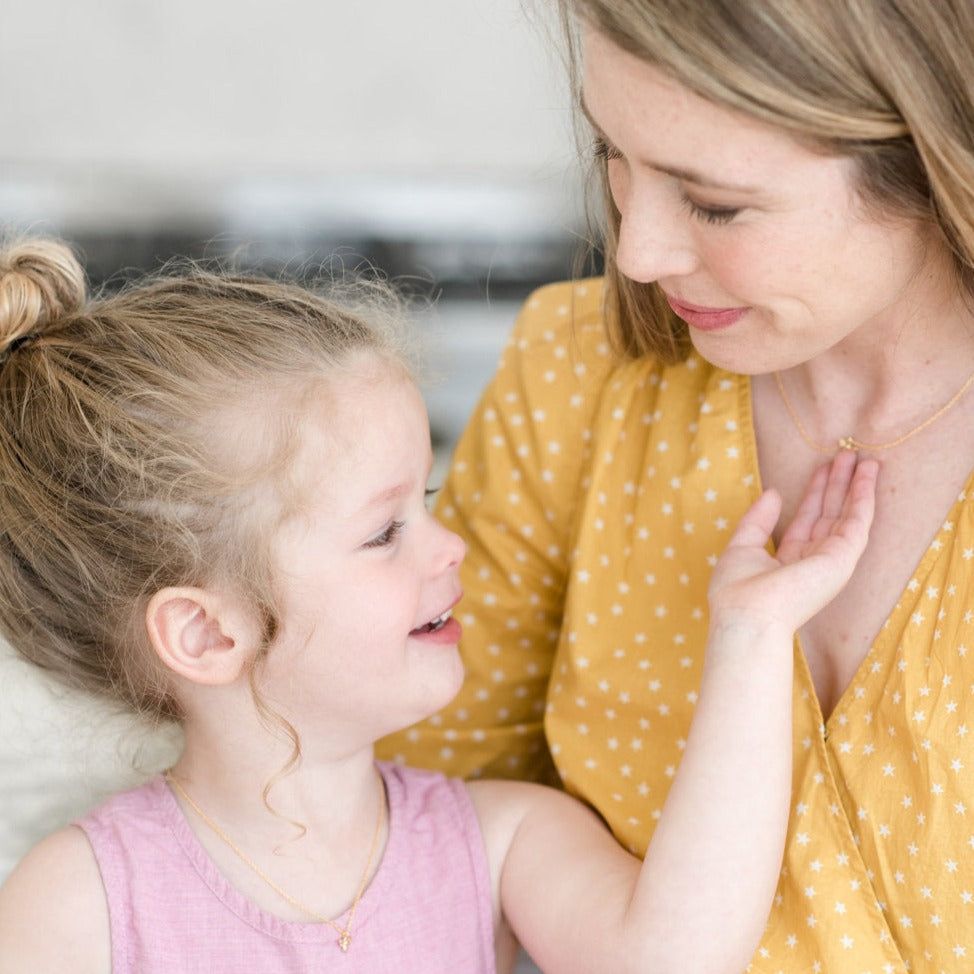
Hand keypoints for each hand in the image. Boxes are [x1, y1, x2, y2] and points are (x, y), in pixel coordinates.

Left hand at [708, 451, 877, 633]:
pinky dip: (864, 498)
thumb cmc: (737, 590)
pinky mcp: (842, 559)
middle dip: (838, 485)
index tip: (822, 467)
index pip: (807, 520)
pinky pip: (857, 522)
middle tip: (846, 454)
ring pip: (847, 516)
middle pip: (830, 514)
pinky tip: (867, 477)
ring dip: (856, 487)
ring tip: (863, 458)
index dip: (814, 493)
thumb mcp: (742, 547)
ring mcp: (830, 561)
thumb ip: (758, 520)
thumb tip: (774, 493)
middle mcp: (813, 561)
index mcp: (789, 561)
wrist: (747, 615)